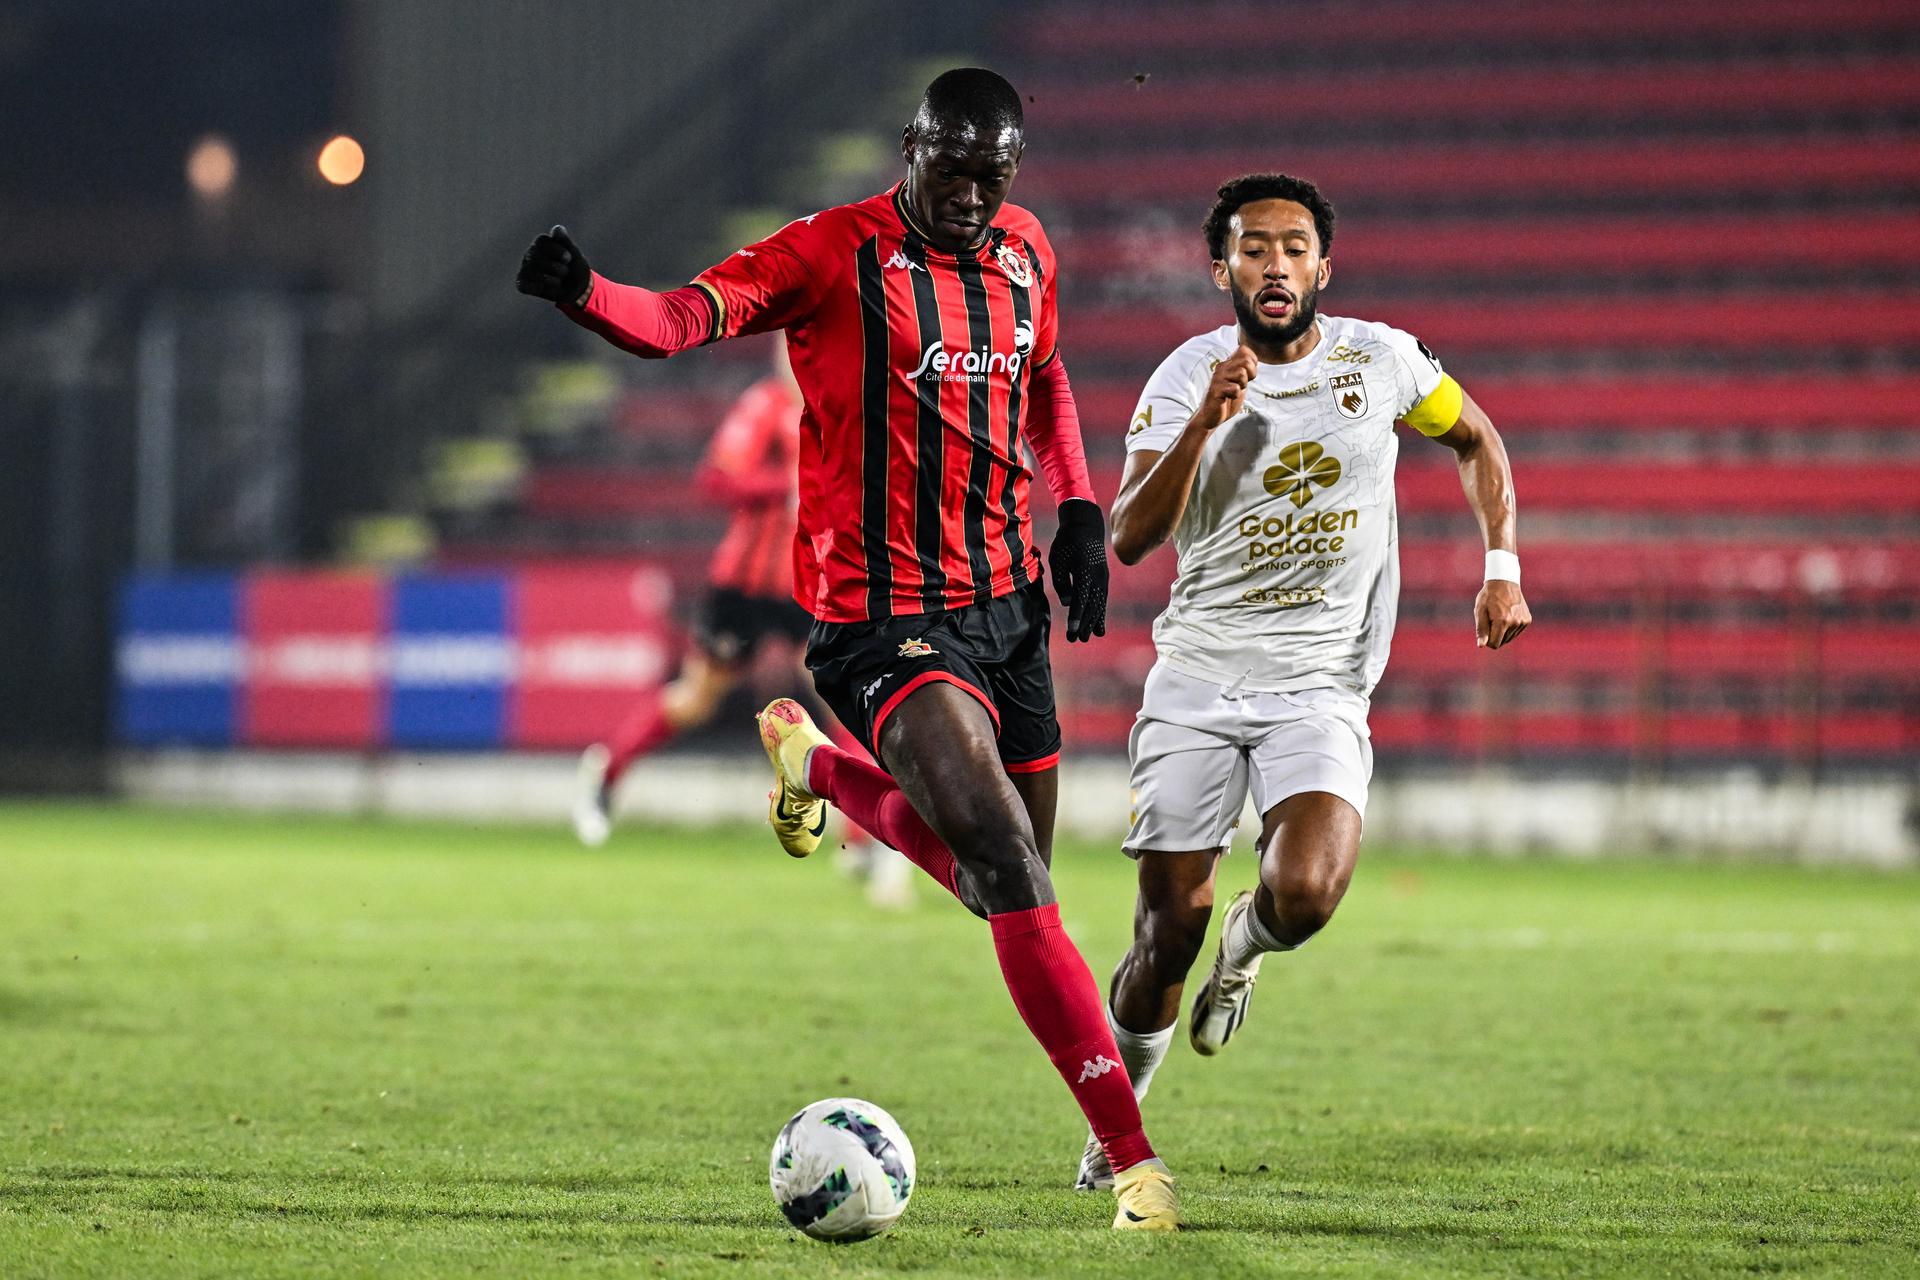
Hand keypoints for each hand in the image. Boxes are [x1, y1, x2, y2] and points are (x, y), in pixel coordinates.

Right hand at [516, 224, 592, 305]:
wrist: (577, 288)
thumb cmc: (574, 266)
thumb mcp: (573, 252)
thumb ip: (564, 240)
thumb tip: (557, 229)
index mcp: (541, 242)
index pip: (541, 242)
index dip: (557, 251)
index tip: (568, 258)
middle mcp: (530, 253)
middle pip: (537, 258)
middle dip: (557, 268)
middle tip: (565, 271)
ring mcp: (525, 268)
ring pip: (534, 274)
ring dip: (553, 281)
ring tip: (559, 280)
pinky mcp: (522, 283)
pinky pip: (525, 286)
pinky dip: (538, 288)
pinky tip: (545, 287)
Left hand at [1048, 498, 1108, 642]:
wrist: (1086, 526)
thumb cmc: (1067, 542)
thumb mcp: (1058, 559)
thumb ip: (1061, 581)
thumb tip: (1067, 603)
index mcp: (1084, 571)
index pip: (1080, 598)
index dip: (1076, 616)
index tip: (1072, 630)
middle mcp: (1097, 577)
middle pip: (1091, 605)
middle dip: (1084, 624)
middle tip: (1076, 640)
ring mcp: (1103, 578)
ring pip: (1099, 604)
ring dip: (1093, 622)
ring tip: (1087, 637)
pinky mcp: (1104, 579)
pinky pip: (1103, 600)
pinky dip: (1101, 614)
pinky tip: (1098, 627)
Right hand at [1198, 345, 1257, 426]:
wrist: (1211, 416)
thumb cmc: (1226, 399)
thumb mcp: (1240, 382)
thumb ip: (1245, 370)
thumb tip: (1253, 359)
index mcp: (1228, 364)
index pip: (1244, 350)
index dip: (1252, 363)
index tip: (1248, 375)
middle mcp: (1222, 367)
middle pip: (1245, 360)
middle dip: (1250, 374)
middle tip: (1242, 385)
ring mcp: (1218, 378)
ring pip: (1241, 373)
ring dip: (1242, 385)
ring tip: (1234, 391)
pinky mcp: (1216, 390)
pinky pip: (1235, 388)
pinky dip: (1236, 395)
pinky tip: (1228, 397)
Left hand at [1476, 580, 1529, 648]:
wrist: (1504, 582)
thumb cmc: (1488, 597)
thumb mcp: (1480, 611)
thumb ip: (1481, 630)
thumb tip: (1481, 646)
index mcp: (1502, 621)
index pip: (1494, 644)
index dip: (1486, 640)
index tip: (1484, 629)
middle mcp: (1515, 622)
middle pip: (1502, 642)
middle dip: (1494, 635)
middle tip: (1491, 619)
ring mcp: (1523, 621)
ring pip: (1509, 638)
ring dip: (1502, 631)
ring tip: (1499, 616)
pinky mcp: (1527, 620)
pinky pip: (1516, 632)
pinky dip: (1510, 627)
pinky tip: (1507, 615)